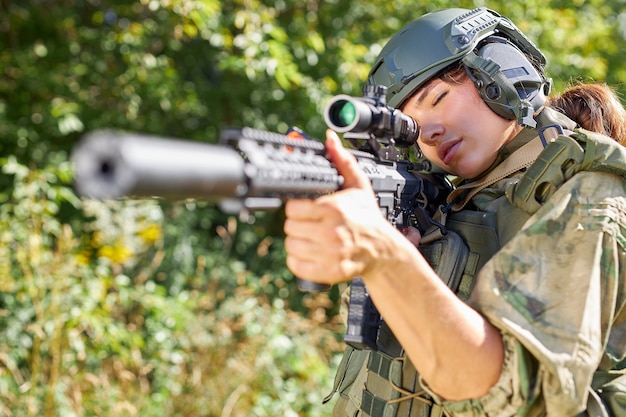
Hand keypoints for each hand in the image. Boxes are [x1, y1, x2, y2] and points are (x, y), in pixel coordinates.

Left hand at [283, 130, 394, 282]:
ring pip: (291, 246)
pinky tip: (311, 252)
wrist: (383, 250)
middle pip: (289, 227)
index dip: (296, 208)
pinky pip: (296, 266)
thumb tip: (329, 139)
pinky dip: (299, 261)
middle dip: (297, 224)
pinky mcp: (328, 271)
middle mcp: (330, 232)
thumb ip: (341, 160)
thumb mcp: (358, 186)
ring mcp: (329, 254)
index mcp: (333, 209)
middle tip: (310, 224)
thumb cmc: (368, 217)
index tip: (305, 209)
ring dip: (298, 242)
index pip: (293, 208)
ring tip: (312, 238)